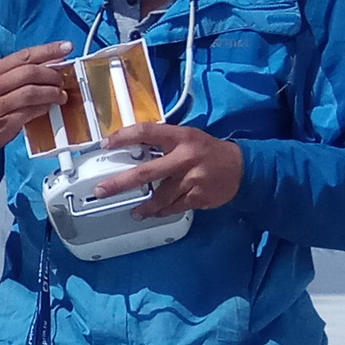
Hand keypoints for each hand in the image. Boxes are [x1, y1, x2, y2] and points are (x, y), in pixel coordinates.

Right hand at [0, 42, 75, 166]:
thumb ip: (18, 74)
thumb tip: (50, 65)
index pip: (24, 55)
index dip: (48, 50)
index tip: (66, 47)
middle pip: (30, 73)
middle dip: (52, 75)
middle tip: (62, 80)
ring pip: (31, 93)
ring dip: (51, 93)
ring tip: (60, 96)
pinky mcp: (3, 123)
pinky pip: (29, 113)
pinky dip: (43, 108)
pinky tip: (47, 107)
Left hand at [88, 120, 243, 214]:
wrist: (242, 168)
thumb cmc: (207, 151)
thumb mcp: (187, 137)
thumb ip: (163, 141)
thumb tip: (130, 149)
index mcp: (181, 137)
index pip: (147, 132)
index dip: (124, 137)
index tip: (105, 144)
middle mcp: (185, 157)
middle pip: (146, 172)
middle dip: (120, 183)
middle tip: (101, 191)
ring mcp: (192, 179)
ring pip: (159, 197)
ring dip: (144, 206)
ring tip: (134, 212)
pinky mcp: (198, 197)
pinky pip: (173, 207)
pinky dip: (162, 211)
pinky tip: (156, 213)